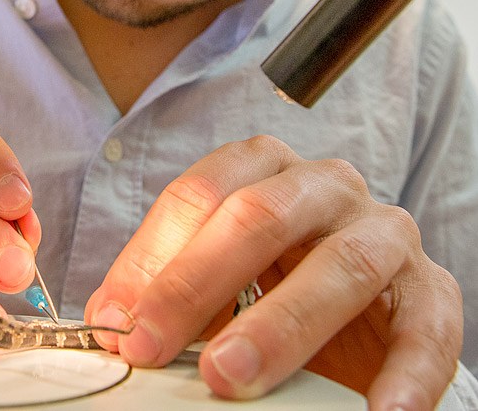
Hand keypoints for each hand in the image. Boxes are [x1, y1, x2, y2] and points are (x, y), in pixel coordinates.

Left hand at [85, 136, 462, 410]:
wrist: (353, 308)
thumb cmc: (270, 280)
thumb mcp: (214, 273)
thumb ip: (167, 287)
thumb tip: (112, 324)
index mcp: (263, 166)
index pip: (199, 193)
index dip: (153, 256)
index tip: (120, 323)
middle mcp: (324, 185)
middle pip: (259, 215)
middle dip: (198, 282)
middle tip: (153, 347)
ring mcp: (382, 229)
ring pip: (340, 263)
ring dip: (280, 325)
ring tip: (228, 376)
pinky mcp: (431, 288)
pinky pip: (425, 326)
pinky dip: (404, 372)